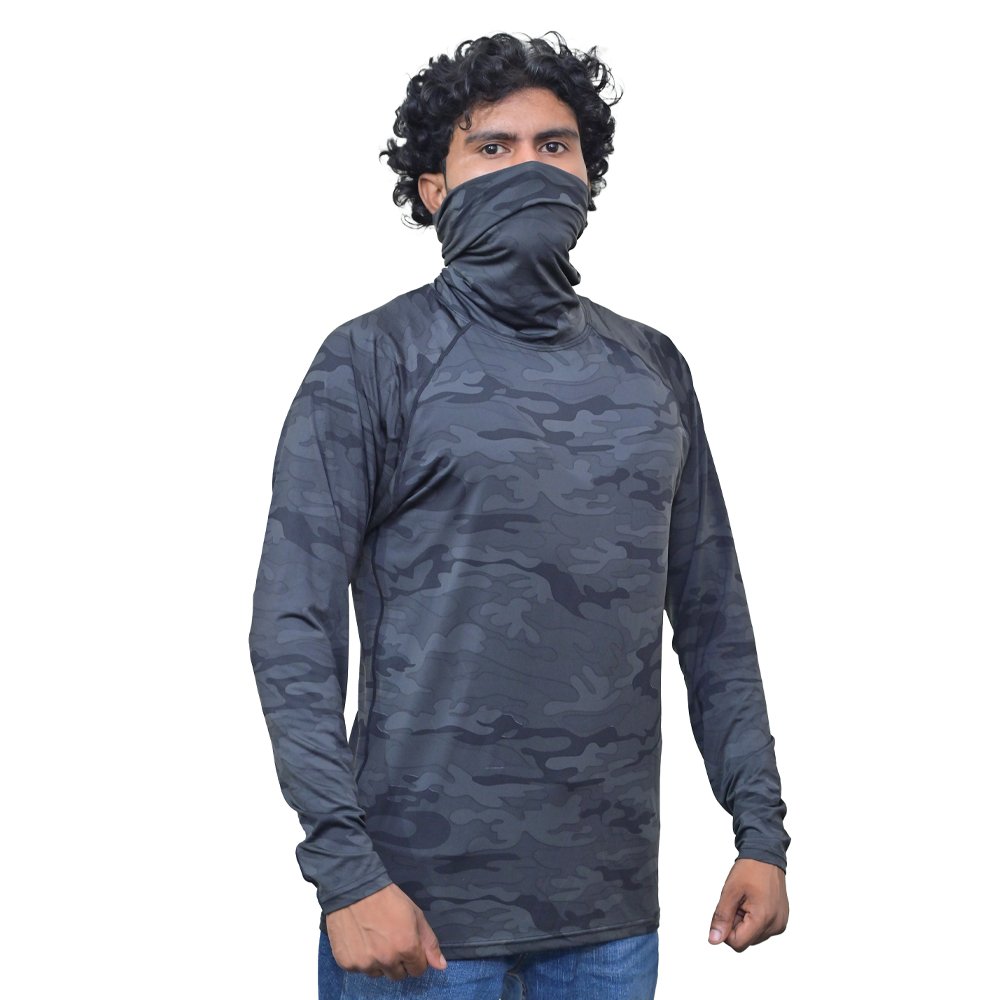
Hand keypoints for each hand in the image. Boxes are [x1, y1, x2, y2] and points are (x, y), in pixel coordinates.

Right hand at [324, 882, 447, 980]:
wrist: (355, 889)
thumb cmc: (388, 899)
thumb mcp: (415, 914)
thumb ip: (429, 942)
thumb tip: (441, 966)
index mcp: (406, 947)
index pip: (418, 970)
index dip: (415, 958)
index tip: (408, 945)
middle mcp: (387, 960)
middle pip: (398, 975)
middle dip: (398, 962)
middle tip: (390, 941)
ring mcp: (365, 963)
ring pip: (378, 973)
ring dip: (379, 962)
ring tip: (374, 939)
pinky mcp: (348, 963)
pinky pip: (359, 969)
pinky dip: (361, 959)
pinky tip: (360, 940)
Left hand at [708, 858, 787, 951]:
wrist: (766, 856)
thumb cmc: (749, 870)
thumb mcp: (730, 891)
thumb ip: (721, 917)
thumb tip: (714, 940)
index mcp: (764, 919)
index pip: (737, 943)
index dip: (726, 929)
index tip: (727, 910)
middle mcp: (776, 926)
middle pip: (745, 940)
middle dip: (736, 924)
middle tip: (737, 901)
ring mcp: (780, 924)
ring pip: (752, 936)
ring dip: (744, 922)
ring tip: (746, 901)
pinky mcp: (781, 921)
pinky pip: (761, 929)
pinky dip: (753, 919)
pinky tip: (754, 902)